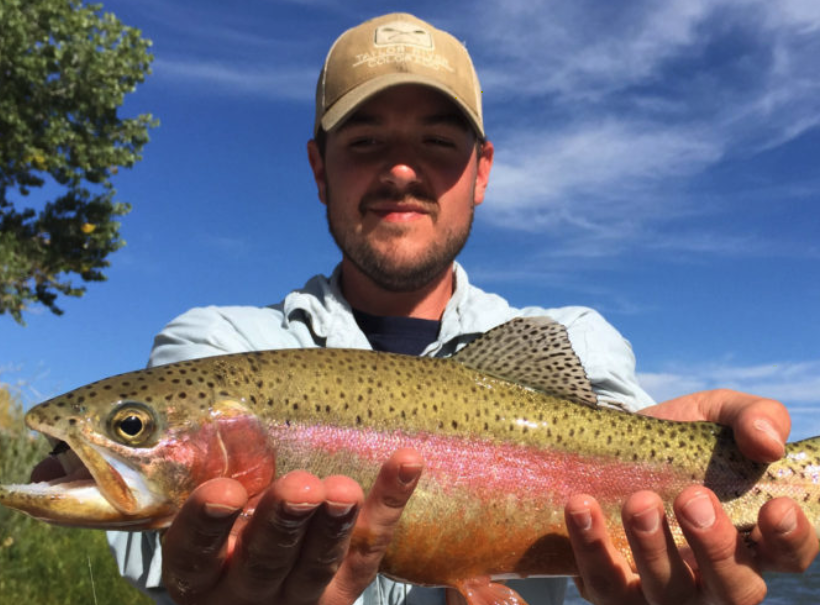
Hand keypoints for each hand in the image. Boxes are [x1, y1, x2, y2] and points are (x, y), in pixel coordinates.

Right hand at [161, 448, 422, 604]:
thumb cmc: (219, 533)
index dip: (208, 525)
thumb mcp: (201, 517)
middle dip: (285, 522)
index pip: (196, 553)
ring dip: (334, 526)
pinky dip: (389, 506)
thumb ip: (204, 478)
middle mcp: (246, 591)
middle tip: (301, 488)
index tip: (224, 492)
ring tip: (344, 490)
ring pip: (318, 565)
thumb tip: (216, 422)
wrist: (250, 594)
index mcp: (201, 574)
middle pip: (265, 561)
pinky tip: (406, 463)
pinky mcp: (342, 590)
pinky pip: (368, 553)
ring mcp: (299, 596)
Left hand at [564, 389, 817, 604]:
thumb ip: (753, 416)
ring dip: (652, 551)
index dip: (791, 539)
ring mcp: (661, 589)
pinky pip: (602, 582)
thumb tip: (767, 441)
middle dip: (715, 549)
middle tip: (692, 499)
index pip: (788, 556)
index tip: (776, 507)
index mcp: (752, 537)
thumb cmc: (680, 437)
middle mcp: (712, 576)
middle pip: (734, 590)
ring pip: (667, 595)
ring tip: (638, 501)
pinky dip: (591, 548)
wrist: (611, 440)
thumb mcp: (717, 414)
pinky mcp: (609, 585)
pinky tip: (582, 507)